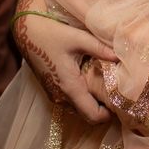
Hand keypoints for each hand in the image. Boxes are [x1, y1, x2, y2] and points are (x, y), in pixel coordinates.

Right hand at [13, 0, 117, 122]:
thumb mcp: (77, 38)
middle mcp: (61, 97)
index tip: (123, 103)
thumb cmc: (51, 34)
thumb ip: (100, 48)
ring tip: (109, 87)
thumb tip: (120, 57)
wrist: (26, 33)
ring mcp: (55, 95)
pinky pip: (72, 102)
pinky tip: (93, 82)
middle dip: (104, 110)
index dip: (109, 114)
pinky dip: (84, 98)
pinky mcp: (52, 90)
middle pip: (88, 116)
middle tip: (119, 95)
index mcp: (70, 87)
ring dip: (94, 104)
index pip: (93, 115)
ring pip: (79, 110)